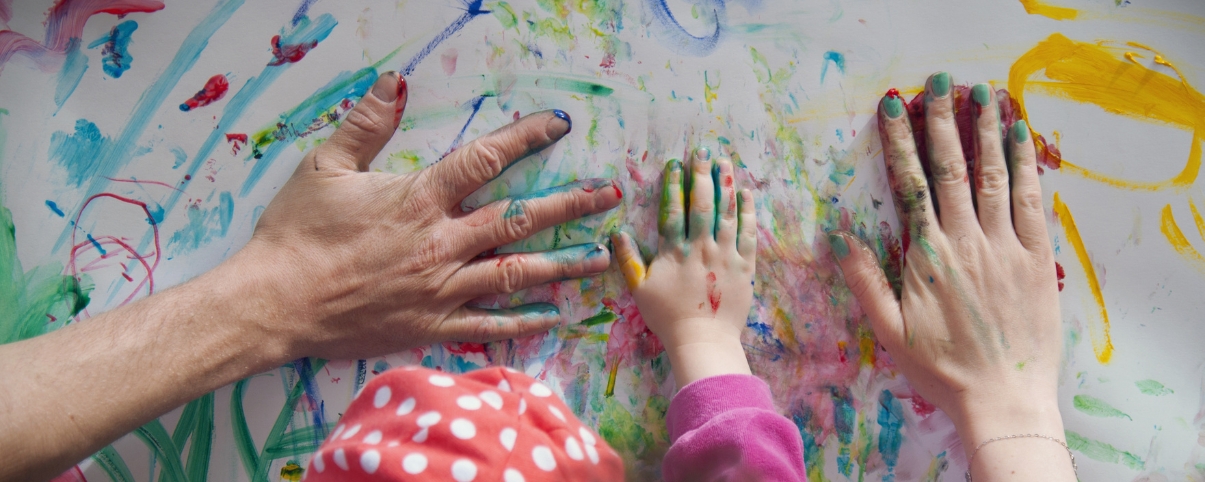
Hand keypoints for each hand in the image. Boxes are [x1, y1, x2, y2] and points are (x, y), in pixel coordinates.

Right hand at [240, 71, 621, 360]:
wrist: (272, 303)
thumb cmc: (296, 234)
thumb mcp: (325, 166)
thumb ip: (367, 123)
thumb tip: (394, 82)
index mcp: (419, 199)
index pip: (486, 160)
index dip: (526, 137)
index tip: (559, 126)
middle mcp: (441, 243)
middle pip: (519, 219)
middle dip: (570, 206)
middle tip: (609, 198)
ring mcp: (440, 290)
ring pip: (517, 273)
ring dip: (563, 265)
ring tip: (600, 258)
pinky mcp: (430, 327)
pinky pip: (488, 325)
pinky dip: (523, 322)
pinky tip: (554, 317)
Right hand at [611, 149, 756, 387]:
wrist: (703, 341)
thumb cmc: (668, 317)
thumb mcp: (640, 290)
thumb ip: (628, 259)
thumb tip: (616, 232)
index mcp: (675, 251)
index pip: (673, 209)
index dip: (674, 184)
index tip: (675, 164)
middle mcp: (702, 247)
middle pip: (702, 203)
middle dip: (702, 174)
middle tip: (703, 151)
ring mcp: (725, 255)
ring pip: (727, 213)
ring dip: (726, 184)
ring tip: (725, 162)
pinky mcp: (744, 266)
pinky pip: (748, 234)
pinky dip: (747, 212)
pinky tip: (746, 194)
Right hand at [829, 72, 1072, 478]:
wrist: (1002, 398)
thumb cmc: (941, 370)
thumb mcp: (889, 330)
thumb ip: (864, 279)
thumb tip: (838, 234)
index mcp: (928, 255)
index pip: (911, 183)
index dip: (901, 141)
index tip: (893, 107)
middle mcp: (967, 240)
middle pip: (953, 168)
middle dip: (944, 121)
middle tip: (939, 83)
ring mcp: (1005, 246)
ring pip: (993, 176)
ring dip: (987, 131)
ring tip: (984, 94)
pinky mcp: (1036, 258)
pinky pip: (1031, 201)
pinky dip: (1027, 165)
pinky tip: (1022, 138)